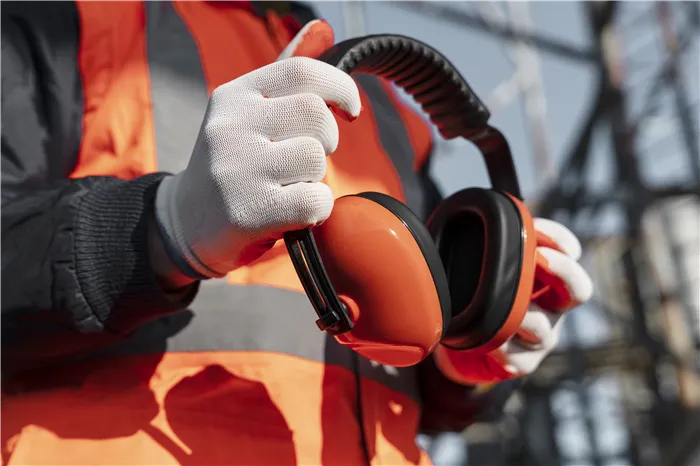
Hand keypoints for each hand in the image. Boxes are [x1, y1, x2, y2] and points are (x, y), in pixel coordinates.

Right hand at [153, 20, 359, 278]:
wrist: (185, 222)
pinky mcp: (248, 210)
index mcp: (233, 96)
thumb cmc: (232, 165)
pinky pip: (315, 200)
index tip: (349, 110)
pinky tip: (292, 211)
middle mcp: (231, 126)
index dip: (340, 87)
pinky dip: (316, 209)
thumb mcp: (248, 113)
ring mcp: (237, 168)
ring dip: (315, 178)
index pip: (302, 71)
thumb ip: (285, 77)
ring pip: (315, 159)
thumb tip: (323, 29)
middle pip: (316, 115)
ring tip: (289, 186)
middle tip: (308, 158)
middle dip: (327, 139)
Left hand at [434, 219, 593, 384]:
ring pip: (542, 326)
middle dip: (563, 271)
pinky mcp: (523, 363)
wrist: (458, 345)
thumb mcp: (474, 264)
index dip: (558, 238)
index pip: (567, 250)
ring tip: (498, 308)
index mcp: (544, 275)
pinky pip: (518, 358)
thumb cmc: (472, 295)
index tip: (533, 227)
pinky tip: (486, 344)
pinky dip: (501, 350)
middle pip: (578, 289)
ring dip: (521, 315)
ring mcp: (541, 337)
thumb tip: (463, 213)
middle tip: (539, 259)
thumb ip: (478, 241)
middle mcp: (551, 306)